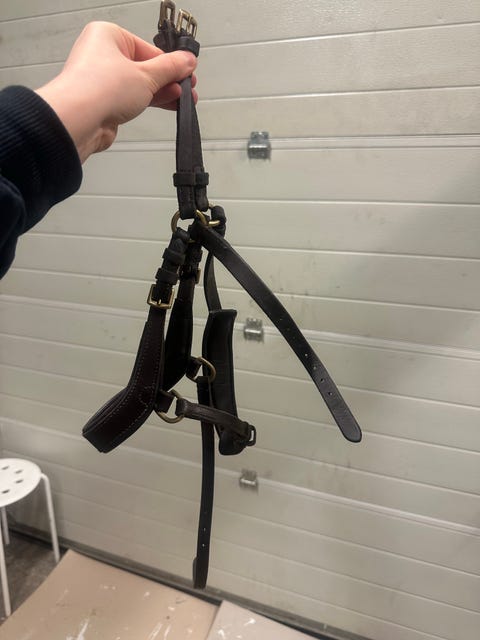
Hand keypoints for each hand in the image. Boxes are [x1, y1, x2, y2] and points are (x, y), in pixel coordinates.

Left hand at [35, 21, 197, 162]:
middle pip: (145, 67)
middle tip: (188, 89)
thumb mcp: (146, 75)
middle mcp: (102, 55)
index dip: (171, 63)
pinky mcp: (103, 102)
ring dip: (161, 93)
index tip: (188, 72)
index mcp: (108, 36)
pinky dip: (148, 102)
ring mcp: (102, 80)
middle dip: (168, 80)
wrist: (77, 121)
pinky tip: (166, 105)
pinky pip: (131, 99)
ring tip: (182, 101)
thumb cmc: (99, 88)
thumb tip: (187, 60)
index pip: (148, 49)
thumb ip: (170, 68)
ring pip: (139, 84)